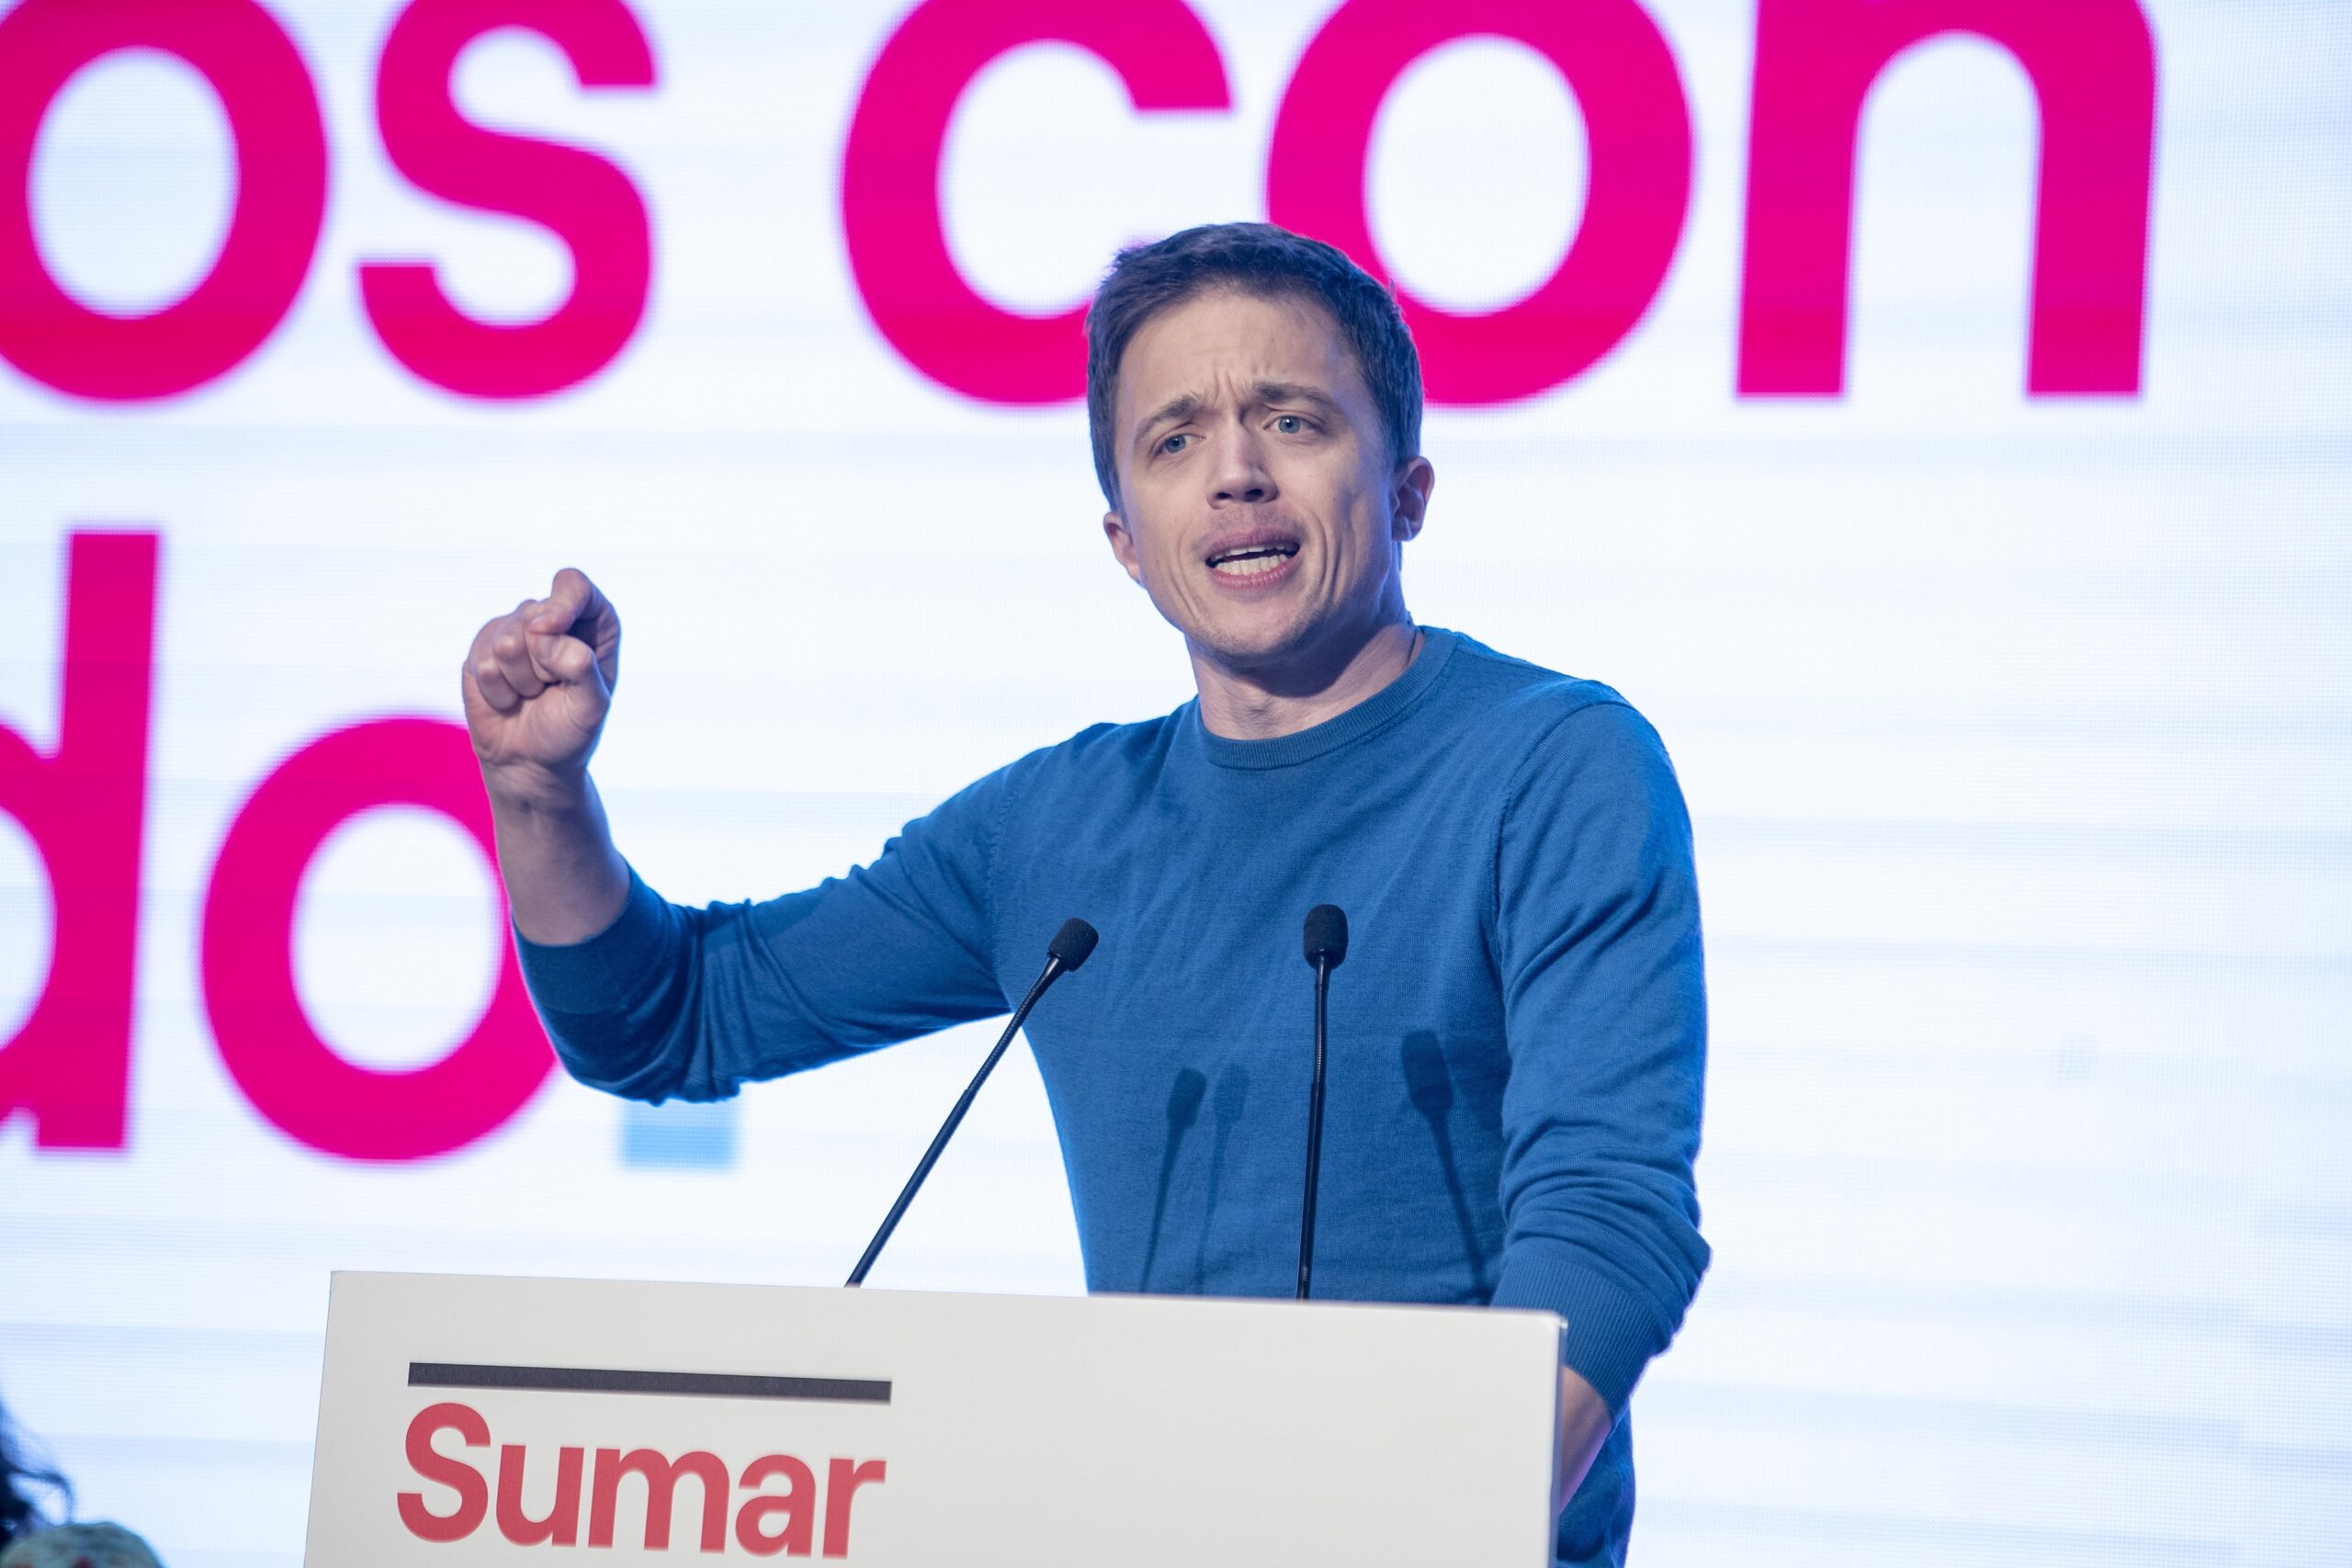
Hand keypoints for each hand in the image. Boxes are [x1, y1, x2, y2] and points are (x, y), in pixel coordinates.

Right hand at [461, 568, 621, 809]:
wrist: (531, 761)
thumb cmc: (570, 730)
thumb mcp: (591, 706)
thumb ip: (580, 666)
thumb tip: (544, 633)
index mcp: (591, 622)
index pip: (573, 586)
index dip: (560, 603)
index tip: (550, 629)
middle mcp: (551, 618)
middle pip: (535, 617)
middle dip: (544, 664)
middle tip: (552, 688)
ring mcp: (514, 630)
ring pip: (507, 642)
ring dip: (521, 682)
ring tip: (530, 695)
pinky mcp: (482, 648)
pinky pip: (483, 663)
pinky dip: (498, 692)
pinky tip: (508, 700)